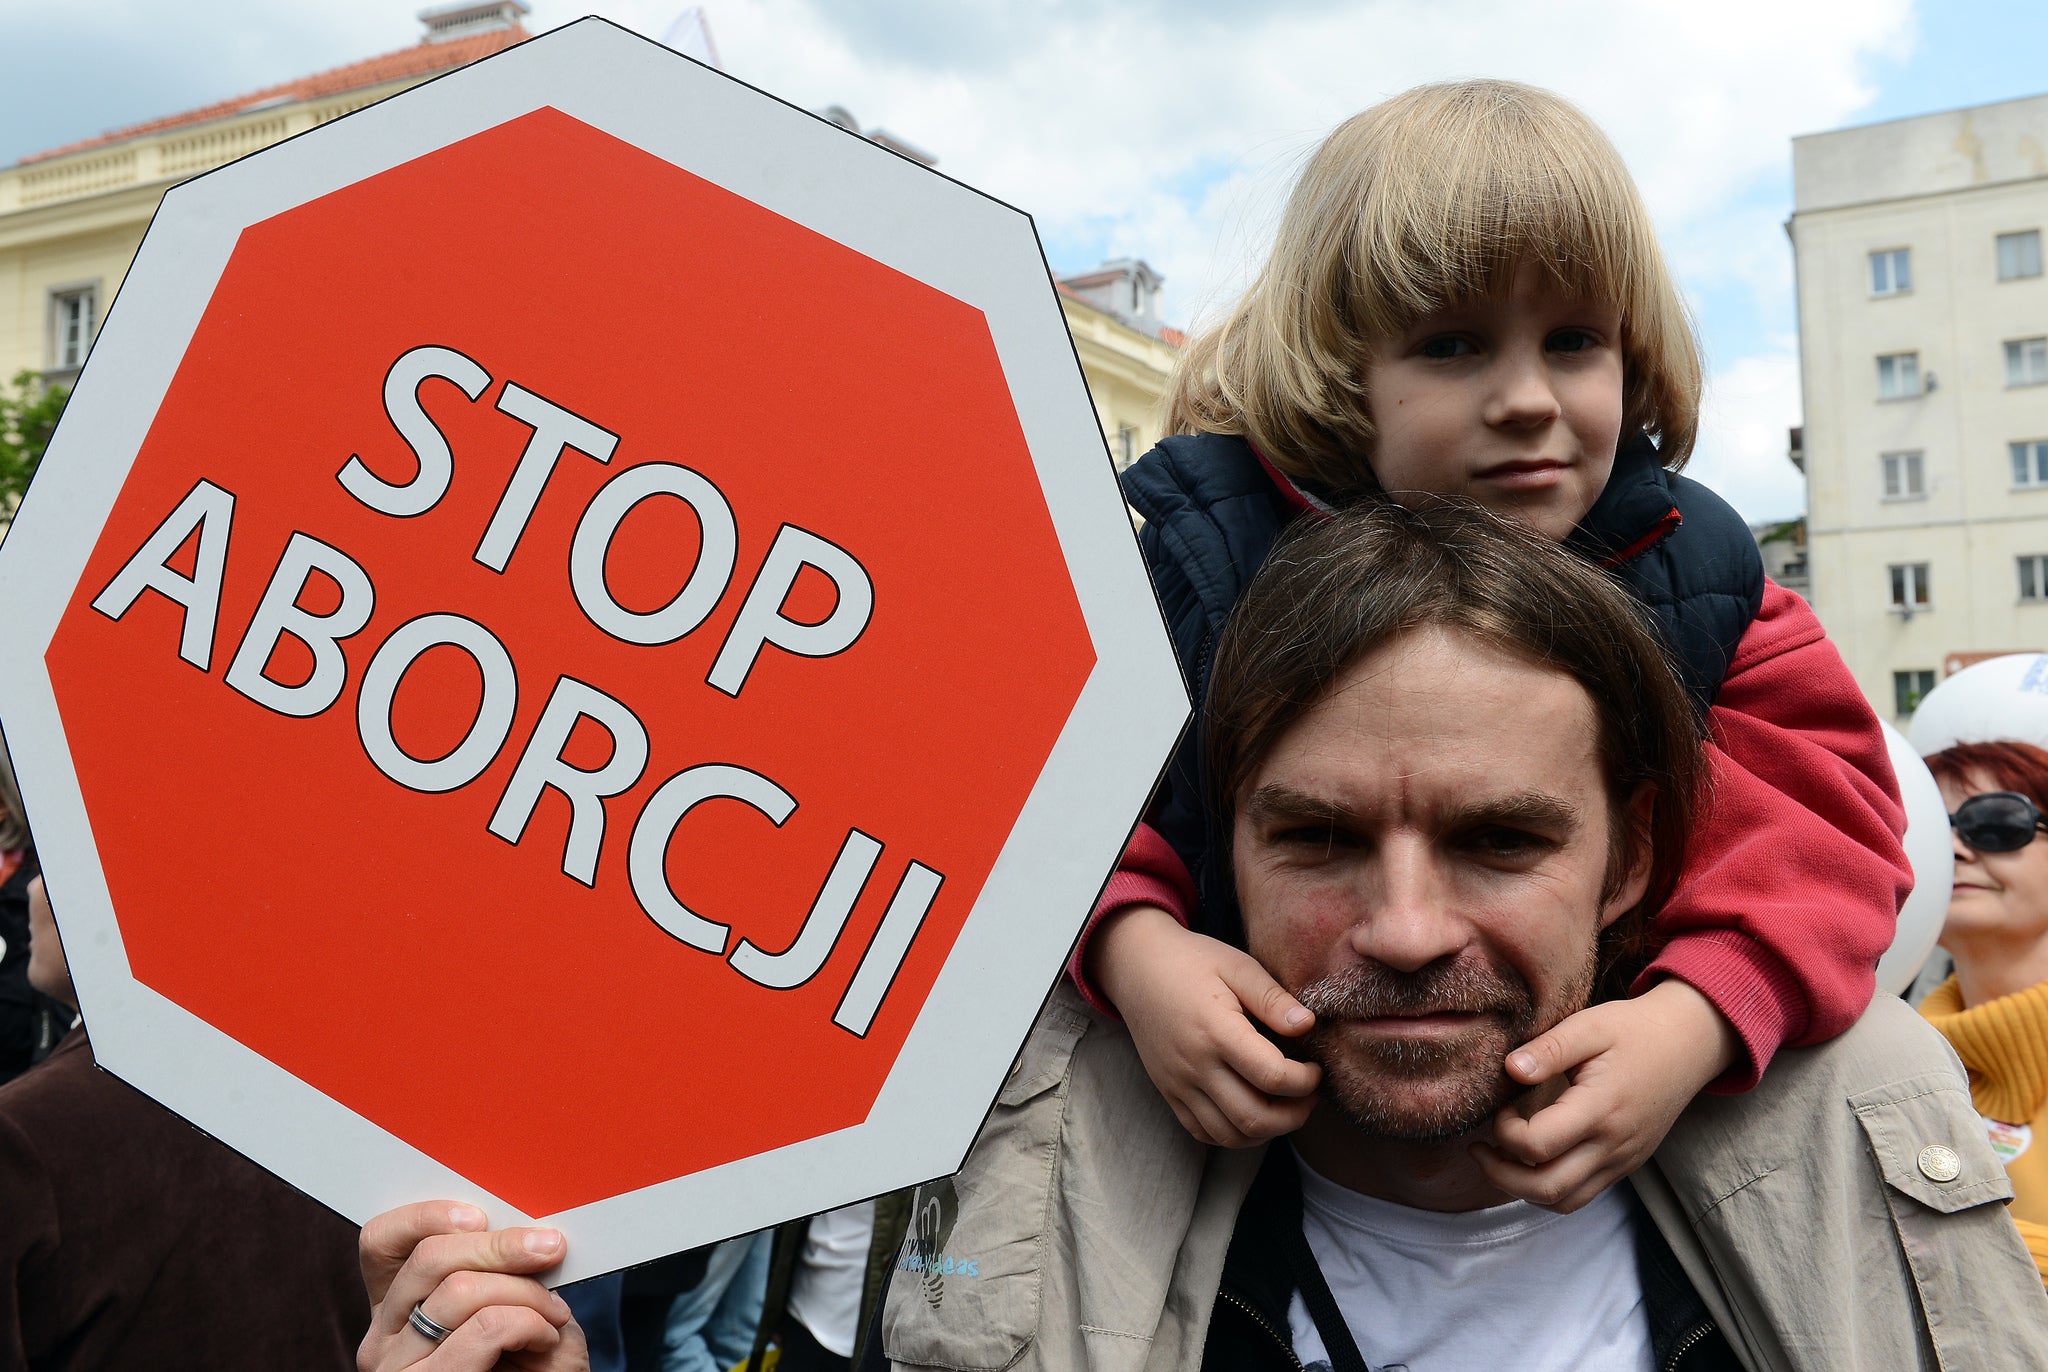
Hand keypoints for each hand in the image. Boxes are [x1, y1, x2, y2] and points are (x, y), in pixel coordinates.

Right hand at [356, 1201, 588, 1371]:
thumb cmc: (529, 1366)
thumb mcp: (512, 1306)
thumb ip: (499, 1268)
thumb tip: (520, 1226)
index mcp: (396, 1309)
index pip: (379, 1244)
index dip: (425, 1216)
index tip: (482, 1216)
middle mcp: (383, 1338)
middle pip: (429, 1258)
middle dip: (502, 1246)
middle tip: (550, 1250)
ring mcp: (398, 1368)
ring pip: (459, 1290)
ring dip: (525, 1291)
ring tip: (553, 1312)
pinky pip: (485, 1328)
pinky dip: (529, 1322)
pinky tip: (545, 1337)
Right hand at [1089, 904, 1321, 1146]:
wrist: (1136, 967)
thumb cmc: (1192, 961)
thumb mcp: (1236, 965)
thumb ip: (1272, 998)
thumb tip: (1308, 1025)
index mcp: (1216, 1031)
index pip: (1272, 1076)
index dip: (1306, 1081)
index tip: (1316, 1068)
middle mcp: (1195, 1066)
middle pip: (1254, 1118)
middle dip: (1295, 1115)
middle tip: (1310, 1095)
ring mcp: (1178, 1084)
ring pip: (1230, 1135)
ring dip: (1267, 1131)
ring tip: (1285, 1107)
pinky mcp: (1169, 1092)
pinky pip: (1204, 1132)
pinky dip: (1234, 1134)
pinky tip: (1252, 1113)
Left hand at [1471, 979, 1739, 1212]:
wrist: (1688, 1045)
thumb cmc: (1634, 1030)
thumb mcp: (1590, 1025)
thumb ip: (1549, 1047)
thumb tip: (1510, 1069)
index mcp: (1600, 1110)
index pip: (1538, 1145)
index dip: (1505, 1132)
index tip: (1503, 1107)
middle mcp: (1612, 1146)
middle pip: (1546, 1189)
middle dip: (1501, 1175)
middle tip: (1480, 1148)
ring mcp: (1621, 1161)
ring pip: (1564, 1202)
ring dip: (1522, 1190)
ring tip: (1498, 1159)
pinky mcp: (1624, 1165)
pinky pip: (1581, 1195)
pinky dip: (1548, 1189)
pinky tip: (1532, 1162)